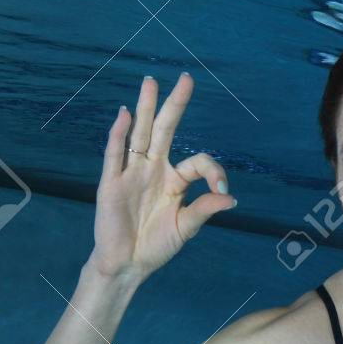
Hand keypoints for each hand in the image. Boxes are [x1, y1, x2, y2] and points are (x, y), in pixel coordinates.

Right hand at [89, 73, 235, 281]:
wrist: (127, 265)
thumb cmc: (156, 245)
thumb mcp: (186, 228)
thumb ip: (205, 210)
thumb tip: (231, 198)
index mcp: (175, 180)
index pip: (198, 162)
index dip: (214, 171)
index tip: (223, 190)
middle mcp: (154, 170)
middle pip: (165, 131)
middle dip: (175, 105)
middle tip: (186, 78)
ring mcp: (132, 174)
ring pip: (140, 135)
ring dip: (145, 109)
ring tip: (150, 83)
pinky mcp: (111, 184)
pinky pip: (115, 155)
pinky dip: (120, 134)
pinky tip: (125, 114)